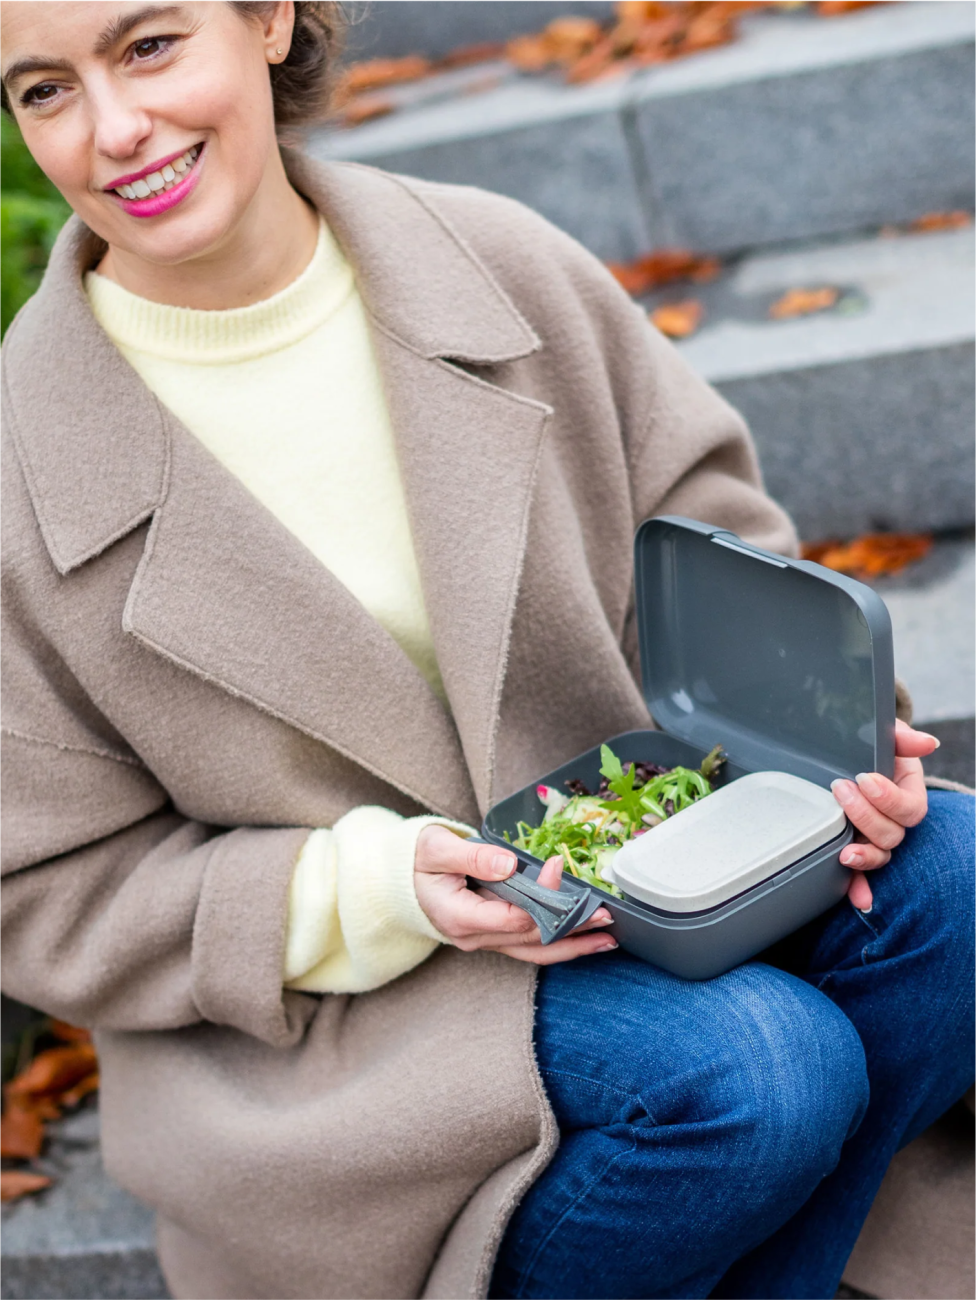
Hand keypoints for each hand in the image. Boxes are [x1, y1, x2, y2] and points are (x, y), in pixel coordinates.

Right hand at [414, 825, 616, 964]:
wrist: (395, 881)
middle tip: (605, 917)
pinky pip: (528, 944)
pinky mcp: (492, 935)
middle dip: (570, 929)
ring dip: (571, 945)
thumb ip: (472, 855)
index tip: (558, 867)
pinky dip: (557, 942)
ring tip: (605, 938)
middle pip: (530, 940)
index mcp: (458, 917)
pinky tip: (582, 938)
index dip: (541, 898)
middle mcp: (473, 937)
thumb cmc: (414, 860)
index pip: (512, 916)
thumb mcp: (436, 849)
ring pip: (533, 950)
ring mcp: (483, 940)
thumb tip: (508, 864)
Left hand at [831, 720, 938, 910]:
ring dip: (864, 856)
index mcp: (907, 796)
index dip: (888, 798)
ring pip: (880, 856)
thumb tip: (928, 743)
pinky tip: (858, 899)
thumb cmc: (871, 751)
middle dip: (865, 815)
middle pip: (892, 835)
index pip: (909, 808)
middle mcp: (895, 822)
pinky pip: (862, 874)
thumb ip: (904, 739)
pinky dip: (859, 888)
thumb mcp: (885, 740)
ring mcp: (875, 838)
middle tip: (840, 789)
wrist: (846, 759)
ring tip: (844, 849)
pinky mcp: (856, 848)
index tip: (864, 778)